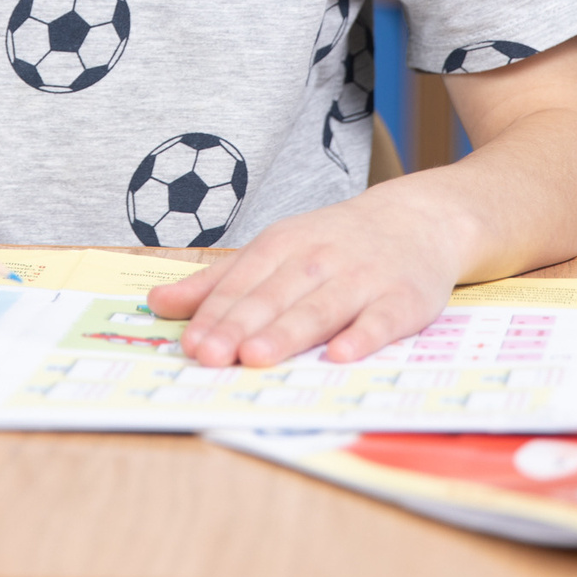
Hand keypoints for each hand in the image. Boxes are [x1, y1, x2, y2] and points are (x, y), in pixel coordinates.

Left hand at [145, 183, 466, 366]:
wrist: (417, 219)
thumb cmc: (334, 243)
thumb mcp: (275, 250)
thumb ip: (218, 282)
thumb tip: (158, 304)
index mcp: (283, 245)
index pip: (242, 283)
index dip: (215, 314)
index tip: (191, 344)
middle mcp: (320, 259)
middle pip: (275, 297)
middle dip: (241, 327)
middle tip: (212, 356)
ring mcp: (362, 278)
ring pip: (320, 308)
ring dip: (288, 333)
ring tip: (257, 357)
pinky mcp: (402, 299)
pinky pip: (381, 320)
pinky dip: (362, 336)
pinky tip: (340, 355)